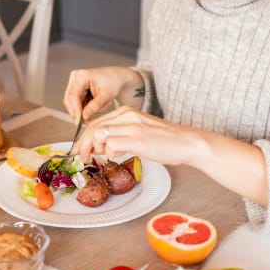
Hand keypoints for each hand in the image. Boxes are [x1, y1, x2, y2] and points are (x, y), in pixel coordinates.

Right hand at [63, 67, 143, 123]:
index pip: (73, 95)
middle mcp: (76, 76)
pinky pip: (76, 101)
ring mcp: (75, 82)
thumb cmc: (113, 83)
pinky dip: (83, 107)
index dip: (75, 110)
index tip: (79, 121)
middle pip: (69, 99)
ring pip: (72, 102)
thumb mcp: (106, 95)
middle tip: (85, 123)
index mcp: (82, 75)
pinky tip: (93, 107)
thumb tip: (84, 116)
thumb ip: (95, 106)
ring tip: (95, 111)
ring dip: (81, 110)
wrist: (117, 78)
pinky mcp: (76, 87)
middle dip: (77, 112)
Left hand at [74, 105, 197, 164]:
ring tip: (99, 158)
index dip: (84, 138)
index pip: (96, 122)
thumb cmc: (166, 140)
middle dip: (83, 145)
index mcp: (127, 112)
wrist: (187, 142)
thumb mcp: (140, 131)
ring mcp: (132, 127)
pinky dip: (109, 153)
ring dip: (94, 149)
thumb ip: (122, 134)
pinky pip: (111, 145)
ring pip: (98, 134)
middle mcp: (127, 116)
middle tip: (82, 157)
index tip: (82, 149)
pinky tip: (118, 155)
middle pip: (93, 127)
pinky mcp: (137, 139)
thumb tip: (103, 146)